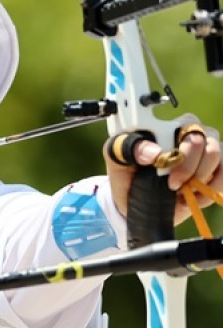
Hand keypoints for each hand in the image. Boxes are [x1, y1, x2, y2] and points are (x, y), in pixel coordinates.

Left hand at [104, 121, 222, 223]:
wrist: (136, 204)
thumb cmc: (127, 176)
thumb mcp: (116, 161)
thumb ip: (126, 149)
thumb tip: (153, 152)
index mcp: (165, 127)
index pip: (184, 123)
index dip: (178, 147)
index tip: (161, 165)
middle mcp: (189, 134)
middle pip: (204, 139)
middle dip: (188, 166)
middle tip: (172, 184)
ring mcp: (205, 151)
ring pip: (217, 154)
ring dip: (200, 179)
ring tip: (180, 192)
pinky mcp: (216, 169)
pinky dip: (212, 188)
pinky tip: (193, 197)